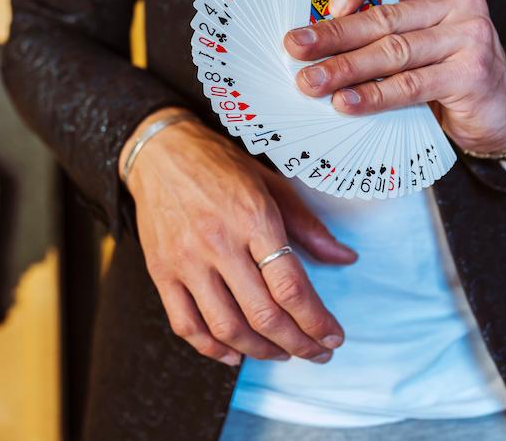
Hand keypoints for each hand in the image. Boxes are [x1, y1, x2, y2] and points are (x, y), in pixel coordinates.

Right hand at [120, 107, 356, 365]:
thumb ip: (308, 226)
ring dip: (261, 351)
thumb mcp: (272, 184)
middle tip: (316, 352)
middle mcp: (218, 242)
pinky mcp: (161, 272)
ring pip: (226, 327)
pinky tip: (235, 353)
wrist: (160, 152)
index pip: (290, 284)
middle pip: (263, 314)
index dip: (316, 320)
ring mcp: (186, 261)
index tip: (332, 336)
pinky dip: (212, 349)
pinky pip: (186, 325)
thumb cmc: (220, 166)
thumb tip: (345, 258)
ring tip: (282, 353)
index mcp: (253, 217)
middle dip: (298, 343)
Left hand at [284, 0, 505, 154]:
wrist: (501, 112)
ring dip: (345, 68)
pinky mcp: (472, 73)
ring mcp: (470, 36)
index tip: (330, 5)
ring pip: (393, 51)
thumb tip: (316, 41)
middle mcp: (458, 2)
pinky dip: (373, 95)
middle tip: (296, 47)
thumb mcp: (420, 39)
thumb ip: (383, 31)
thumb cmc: (449, 72)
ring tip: (312, 82)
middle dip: (332, 34)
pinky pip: (410, 84)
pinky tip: (347, 103)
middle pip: (384, 15)